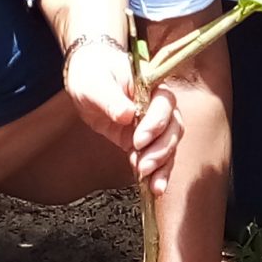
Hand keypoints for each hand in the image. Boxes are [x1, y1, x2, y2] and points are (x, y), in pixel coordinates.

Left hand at [65, 40, 181, 190]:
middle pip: (173, 129)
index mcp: (151, 86)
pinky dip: (155, 174)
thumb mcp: (95, 84)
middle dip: (161, 150)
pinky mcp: (142, 141)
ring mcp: (152, 125)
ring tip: (154, 186)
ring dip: (163, 166)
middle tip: (144, 166)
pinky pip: (155, 158)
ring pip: (169, 147)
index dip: (156, 124)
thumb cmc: (93, 73)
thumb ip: (110, 99)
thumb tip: (126, 114)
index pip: (164, 105)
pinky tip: (152, 188)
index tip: (139, 139)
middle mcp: (157, 107)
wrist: (88, 79)